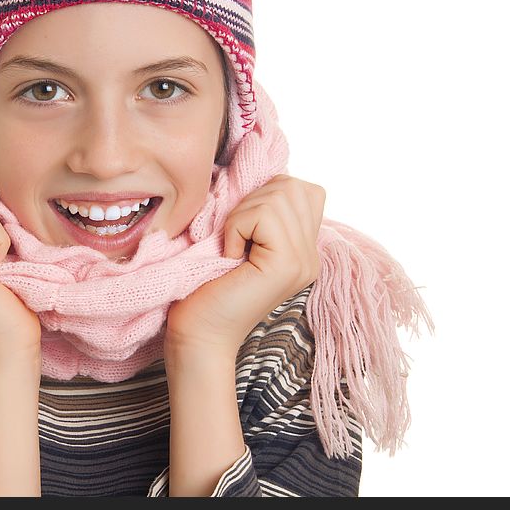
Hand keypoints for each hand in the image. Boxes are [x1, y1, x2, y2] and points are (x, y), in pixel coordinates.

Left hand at [165, 174, 324, 359]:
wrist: (197, 335)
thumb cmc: (204, 289)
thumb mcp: (238, 240)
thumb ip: (258, 213)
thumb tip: (257, 173)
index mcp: (302, 249)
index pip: (303, 190)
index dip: (264, 195)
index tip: (240, 228)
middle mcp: (311, 256)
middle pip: (293, 186)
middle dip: (253, 200)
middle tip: (234, 237)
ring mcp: (304, 261)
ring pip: (279, 195)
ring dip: (242, 214)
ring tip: (231, 248)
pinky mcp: (288, 265)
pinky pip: (264, 214)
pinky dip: (238, 226)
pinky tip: (230, 255)